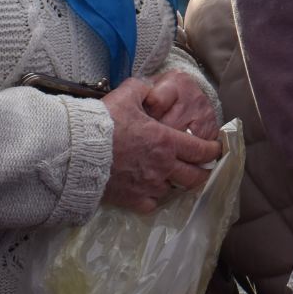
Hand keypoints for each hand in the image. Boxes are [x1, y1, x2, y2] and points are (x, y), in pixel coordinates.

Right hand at [102, 77, 224, 212]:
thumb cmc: (104, 121)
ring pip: (172, 191)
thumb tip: (152, 90)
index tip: (216, 149)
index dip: (212, 150)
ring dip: (174, 184)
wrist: (77, 150)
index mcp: (167, 141)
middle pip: (195, 177)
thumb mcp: (127, 94)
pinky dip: (153, 199)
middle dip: (203, 173)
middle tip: (203, 169)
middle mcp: (163, 166)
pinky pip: (151, 204)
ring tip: (172, 179)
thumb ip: (145, 90)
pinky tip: (150, 192)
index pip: (201, 150)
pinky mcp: (132, 200)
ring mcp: (148, 185)